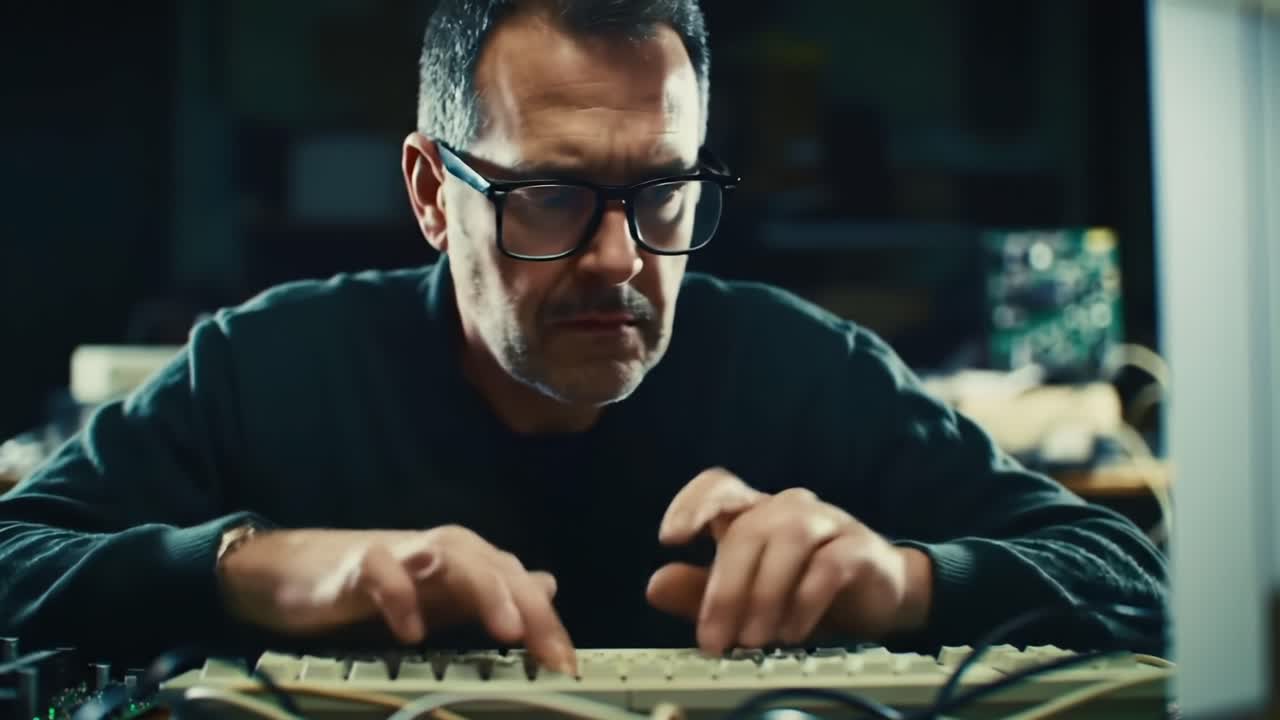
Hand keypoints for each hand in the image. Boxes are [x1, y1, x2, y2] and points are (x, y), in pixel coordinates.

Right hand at [217, 526, 575, 673]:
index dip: (546, 621)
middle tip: (548, 650)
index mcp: (467, 558)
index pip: (518, 583)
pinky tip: (412, 634)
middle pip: (496, 566)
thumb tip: (547, 585)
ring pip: (452, 559)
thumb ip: (492, 593)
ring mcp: (401, 552)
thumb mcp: (442, 595)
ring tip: (505, 630)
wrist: (294, 571)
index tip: (566, 664)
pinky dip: (402, 600)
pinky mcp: (358, 565)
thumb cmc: (377, 587)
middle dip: (528, 607)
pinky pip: (384, 575)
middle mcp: (442, 549)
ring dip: (483, 591)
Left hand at [646, 468, 932, 654]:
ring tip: (754, 639)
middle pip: (748, 530)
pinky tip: (791, 632)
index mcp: (754, 512)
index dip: (692, 504)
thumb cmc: (803, 589)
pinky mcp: (857, 547)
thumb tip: (655, 585)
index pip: (718, 487)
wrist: (878, 596)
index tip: (670, 539)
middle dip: (727, 588)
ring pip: (787, 541)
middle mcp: (787, 508)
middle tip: (716, 638)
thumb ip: (700, 590)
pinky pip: (828, 566)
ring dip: (765, 594)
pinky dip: (804, 601)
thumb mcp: (746, 596)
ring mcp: (825, 522)